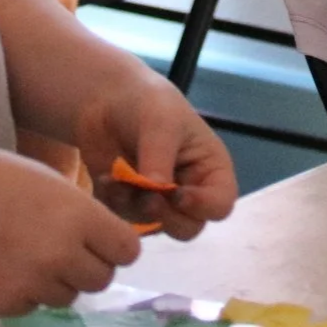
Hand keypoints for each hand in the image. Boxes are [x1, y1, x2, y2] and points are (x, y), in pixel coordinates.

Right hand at [0, 143, 141, 314]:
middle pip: (101, 279)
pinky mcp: (5, 304)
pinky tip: (0, 264)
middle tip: (63, 248)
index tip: (102, 240)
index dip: (116, 246)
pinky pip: (33, 305)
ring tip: (24, 251)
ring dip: (55, 280)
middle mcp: (62, 254)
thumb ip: (83, 216)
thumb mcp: (52, 183)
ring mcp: (33, 283)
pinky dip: (24, 292)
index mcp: (80, 216)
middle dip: (88, 266)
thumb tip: (107, 243)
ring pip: (67, 296)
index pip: (127, 251)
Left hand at [76, 72, 237, 240]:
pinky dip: (116, 207)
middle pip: (190, 226)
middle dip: (167, 216)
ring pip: (156, 227)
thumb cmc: (147, 103)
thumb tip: (157, 193)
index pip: (220, 203)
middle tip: (146, 198)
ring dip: (136, 210)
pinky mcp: (130, 206)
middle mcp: (189, 190)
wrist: (106, 98)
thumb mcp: (160, 123)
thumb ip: (160, 158)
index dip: (204, 206)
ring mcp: (159, 201)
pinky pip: (126, 223)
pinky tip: (106, 181)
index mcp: (209, 168)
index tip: (177, 193)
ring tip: (117, 182)